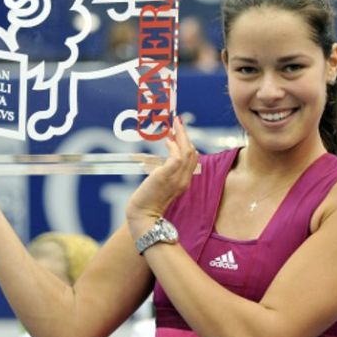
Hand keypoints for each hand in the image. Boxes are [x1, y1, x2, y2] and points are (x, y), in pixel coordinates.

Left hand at [126, 117, 197, 239]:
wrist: (143, 215)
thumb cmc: (149, 201)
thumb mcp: (161, 184)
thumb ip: (166, 172)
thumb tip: (165, 158)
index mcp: (184, 181)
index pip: (192, 159)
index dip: (188, 143)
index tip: (180, 132)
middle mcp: (184, 179)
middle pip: (193, 153)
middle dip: (185, 135)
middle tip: (178, 121)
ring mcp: (177, 179)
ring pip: (187, 153)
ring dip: (181, 136)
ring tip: (174, 126)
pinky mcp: (167, 177)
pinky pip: (176, 158)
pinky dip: (173, 147)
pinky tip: (167, 141)